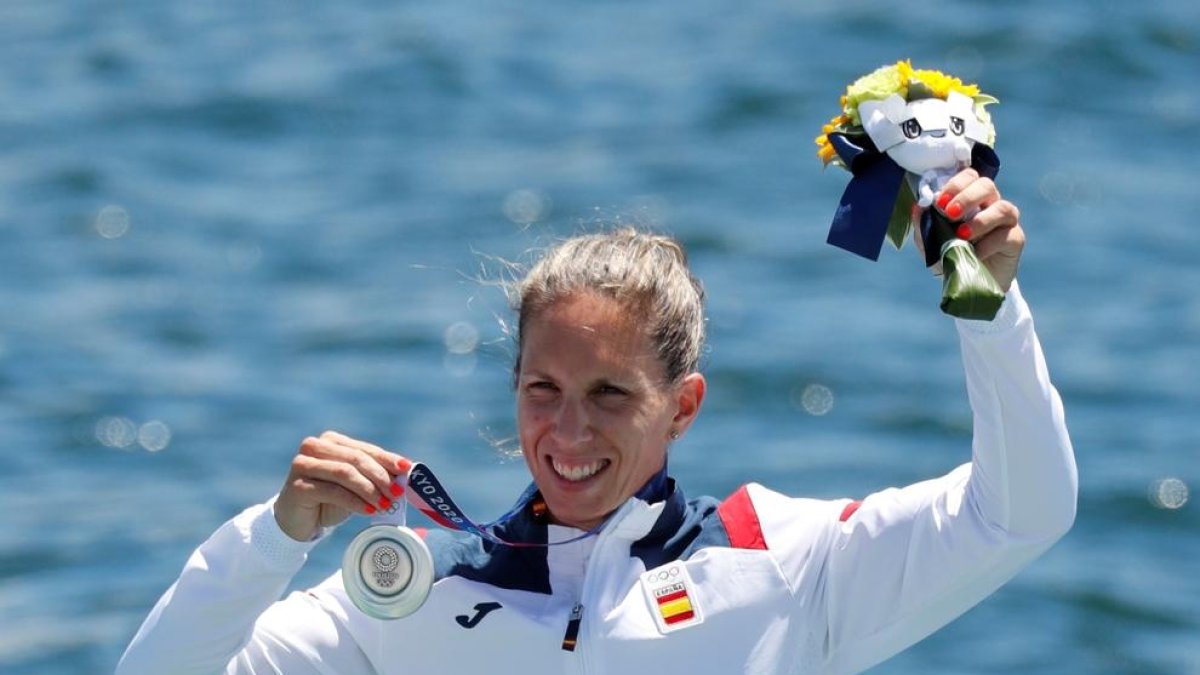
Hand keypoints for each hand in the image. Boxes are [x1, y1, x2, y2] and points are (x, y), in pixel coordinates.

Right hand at [274, 431, 407, 541]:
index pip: (365, 449)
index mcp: (332, 440)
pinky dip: (355, 502)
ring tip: (385, 504)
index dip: (388, 459)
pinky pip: (333, 491)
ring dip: (369, 490)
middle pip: (356, 459)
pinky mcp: (298, 484)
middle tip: (397, 493)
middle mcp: (314, 446)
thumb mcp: (356, 485)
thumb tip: (405, 473)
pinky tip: (369, 511)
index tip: (407, 469)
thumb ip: (375, 475)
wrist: (299, 521)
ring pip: (345, 473)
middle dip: (381, 476)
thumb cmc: (330, 500)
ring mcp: (303, 464)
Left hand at [933, 168, 1024, 292]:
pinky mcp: (1016, 239)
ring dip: (980, 220)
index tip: (939, 201)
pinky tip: (974, 254)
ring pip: (1002, 208)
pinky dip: (988, 244)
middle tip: (950, 213)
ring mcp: (1006, 221)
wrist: (969, 285)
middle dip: (967, 196)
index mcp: (970, 199)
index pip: (968, 177)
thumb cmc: (951, 256)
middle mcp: (991, 204)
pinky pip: (1006, 235)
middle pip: (987, 185)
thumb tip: (917, 207)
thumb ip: (924, 224)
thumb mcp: (931, 243)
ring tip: (962, 235)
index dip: (956, 184)